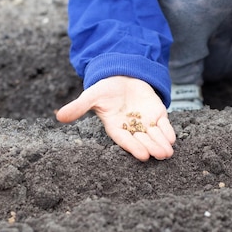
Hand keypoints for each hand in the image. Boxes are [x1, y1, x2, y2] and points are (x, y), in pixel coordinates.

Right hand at [56, 76, 175, 160]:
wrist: (123, 75)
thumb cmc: (105, 88)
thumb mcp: (91, 95)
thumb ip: (78, 107)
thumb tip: (58, 116)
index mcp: (116, 127)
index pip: (125, 140)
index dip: (134, 147)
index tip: (143, 156)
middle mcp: (132, 128)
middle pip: (143, 140)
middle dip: (152, 148)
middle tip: (160, 155)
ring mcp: (146, 122)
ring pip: (155, 136)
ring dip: (162, 144)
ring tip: (168, 153)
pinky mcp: (157, 115)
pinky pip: (164, 125)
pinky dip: (168, 132)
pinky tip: (172, 139)